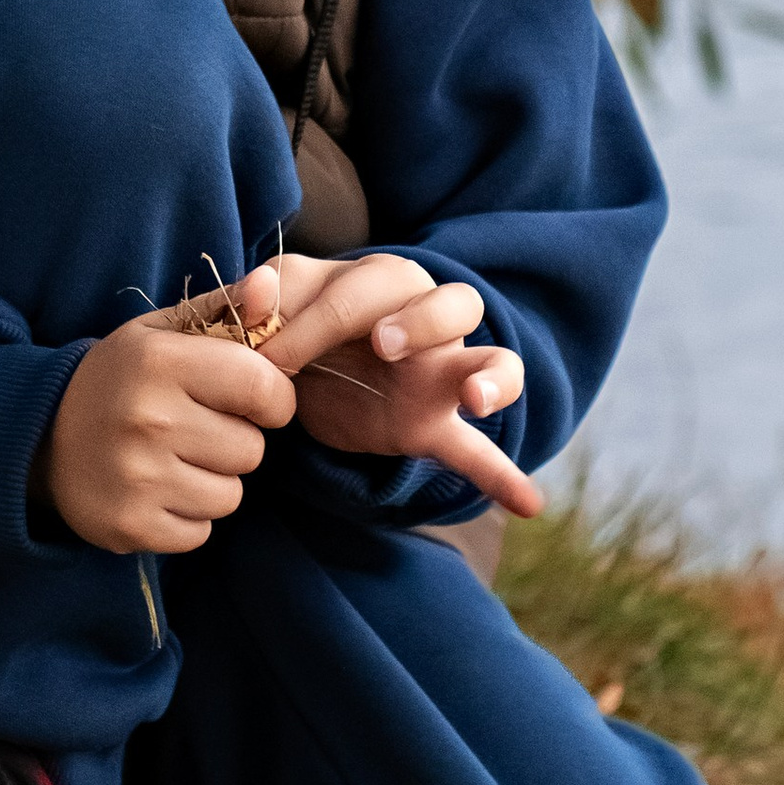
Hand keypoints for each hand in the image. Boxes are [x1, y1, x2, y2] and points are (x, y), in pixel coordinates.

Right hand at [34, 277, 295, 554]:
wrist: (38, 435)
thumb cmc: (119, 379)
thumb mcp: (160, 332)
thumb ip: (224, 307)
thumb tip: (273, 284)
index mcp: (160, 363)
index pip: (264, 389)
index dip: (271, 397)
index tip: (250, 398)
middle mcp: (149, 420)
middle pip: (252, 450)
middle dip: (233, 440)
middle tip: (194, 429)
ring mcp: (138, 479)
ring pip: (230, 495)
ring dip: (211, 481)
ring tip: (172, 459)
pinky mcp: (130, 526)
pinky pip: (201, 532)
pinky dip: (187, 516)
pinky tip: (156, 489)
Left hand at [261, 250, 542, 519]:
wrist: (299, 375)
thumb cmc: (290, 327)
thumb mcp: (268, 309)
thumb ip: (259, 299)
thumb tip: (255, 290)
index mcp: (381, 279)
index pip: (361, 289)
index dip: (314, 322)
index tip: (268, 359)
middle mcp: (425, 318)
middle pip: (453, 304)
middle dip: (421, 321)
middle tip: (383, 344)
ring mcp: (439, 376)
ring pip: (494, 361)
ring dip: (490, 376)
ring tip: (475, 399)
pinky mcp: (435, 427)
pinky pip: (478, 452)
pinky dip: (502, 477)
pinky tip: (528, 504)